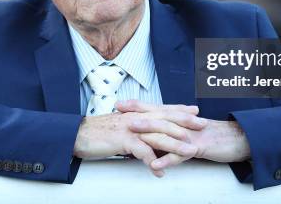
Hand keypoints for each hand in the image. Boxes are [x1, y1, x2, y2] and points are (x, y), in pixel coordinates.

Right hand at [73, 100, 206, 176]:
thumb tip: (150, 135)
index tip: (196, 112)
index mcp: (137, 113)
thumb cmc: (99, 132)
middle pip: (165, 119)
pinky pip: (141, 152)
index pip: (162, 109)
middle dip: (185, 123)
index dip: (179, 110)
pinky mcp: (122, 140)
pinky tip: (160, 171)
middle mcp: (136, 118)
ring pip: (158, 135)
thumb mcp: (122, 126)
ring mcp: (130, 128)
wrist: (78, 134)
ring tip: (190, 152)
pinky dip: (152, 161)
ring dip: (175, 144)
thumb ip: (137, 128)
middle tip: (202, 126)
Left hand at [122, 102, 250, 171]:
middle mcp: (182, 123)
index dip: (137, 105)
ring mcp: (189, 134)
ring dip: (148, 134)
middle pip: (157, 116)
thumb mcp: (189, 131)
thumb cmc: (212, 136)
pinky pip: (180, 155)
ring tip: (132, 135)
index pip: (155, 109)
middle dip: (137, 114)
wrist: (237, 139)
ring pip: (166, 133)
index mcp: (179, 118)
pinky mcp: (197, 148)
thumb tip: (155, 135)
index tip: (120, 104)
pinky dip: (167, 159)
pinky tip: (155, 164)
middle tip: (119, 113)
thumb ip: (173, 131)